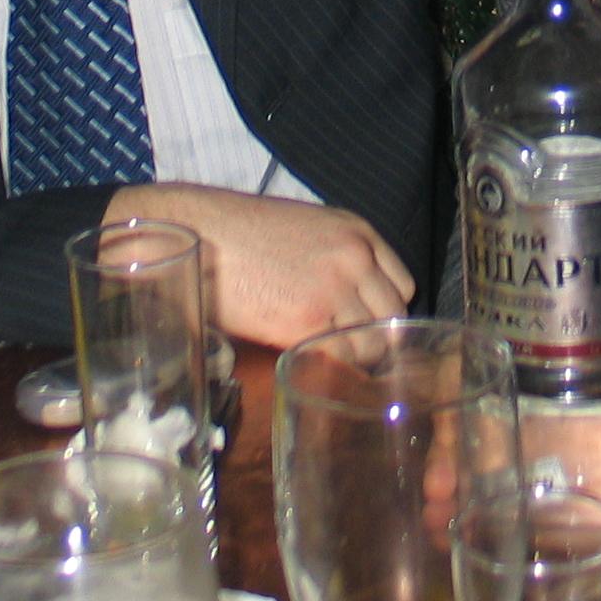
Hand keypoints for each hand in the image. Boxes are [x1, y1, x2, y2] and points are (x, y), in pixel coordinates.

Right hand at [110, 185, 415, 346]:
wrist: (199, 232)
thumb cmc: (239, 233)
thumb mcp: (305, 230)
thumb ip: (336, 260)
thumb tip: (348, 305)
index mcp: (357, 232)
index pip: (402, 286)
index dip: (383, 312)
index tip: (366, 328)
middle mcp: (355, 258)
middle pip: (393, 319)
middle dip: (374, 341)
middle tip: (345, 354)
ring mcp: (334, 290)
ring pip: (372, 345)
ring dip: (352, 360)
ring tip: (324, 362)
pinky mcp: (306, 321)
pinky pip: (339, 360)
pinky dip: (329, 370)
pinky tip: (309, 368)